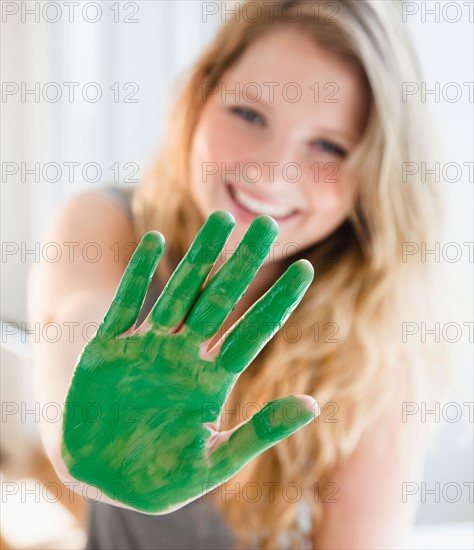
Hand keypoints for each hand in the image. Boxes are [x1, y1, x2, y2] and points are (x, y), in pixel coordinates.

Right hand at [61, 210, 318, 513]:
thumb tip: (314, 405)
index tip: (305, 268)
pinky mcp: (107, 350)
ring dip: (199, 258)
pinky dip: (138, 274)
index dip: (278, 301)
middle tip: (267, 224)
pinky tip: (155, 240)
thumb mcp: (213, 462)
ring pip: (177, 294)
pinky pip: (124, 305)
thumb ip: (260, 432)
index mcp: (211, 381)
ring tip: (221, 221)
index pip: (253, 331)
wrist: (101, 479)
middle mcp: (183, 356)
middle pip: (219, 301)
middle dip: (243, 263)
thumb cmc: (159, 478)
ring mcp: (145, 349)